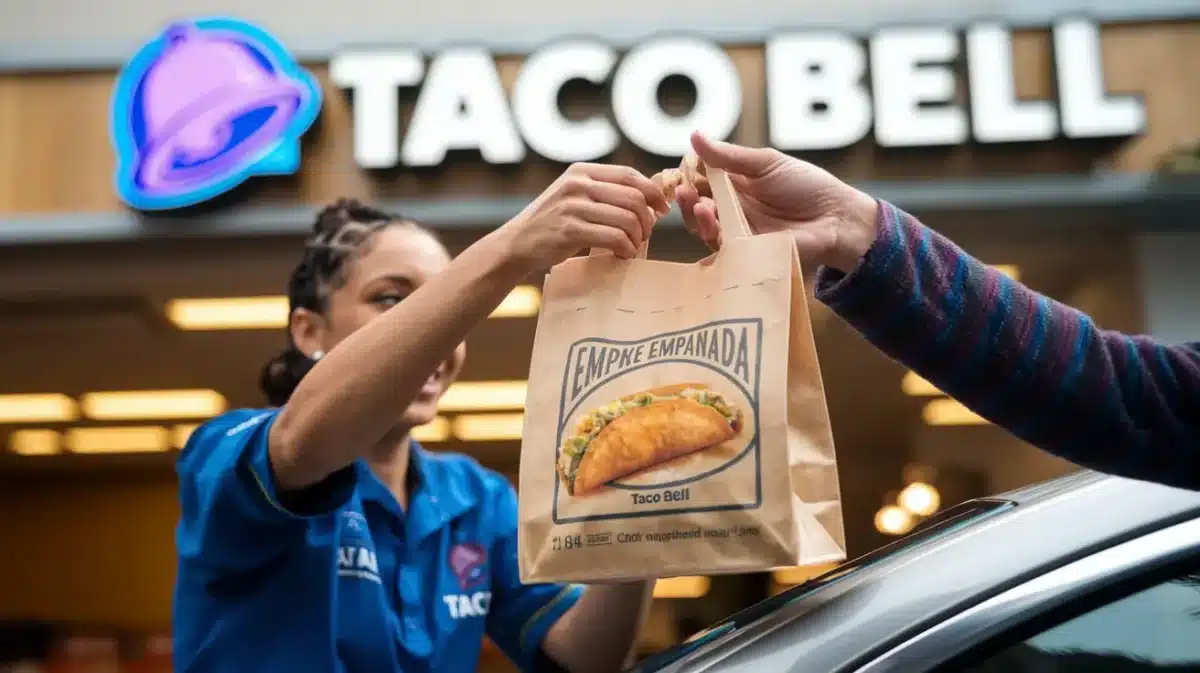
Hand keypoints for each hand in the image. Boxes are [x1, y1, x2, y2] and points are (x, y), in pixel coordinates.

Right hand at [503, 163, 669, 268]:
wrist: (517, 243)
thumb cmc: (552, 223)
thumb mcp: (574, 196)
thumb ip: (604, 192)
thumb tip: (650, 199)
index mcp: (582, 171)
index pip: (630, 175)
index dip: (653, 192)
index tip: (663, 209)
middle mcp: (577, 184)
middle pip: (633, 197)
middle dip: (647, 219)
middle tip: (645, 235)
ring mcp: (572, 206)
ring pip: (627, 218)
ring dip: (638, 237)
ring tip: (633, 247)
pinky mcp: (569, 230)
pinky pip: (614, 237)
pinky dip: (626, 249)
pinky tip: (623, 255)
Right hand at [675, 132, 880, 272]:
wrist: (835, 217)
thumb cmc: (806, 186)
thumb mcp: (766, 163)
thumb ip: (729, 156)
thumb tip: (694, 136)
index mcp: (734, 184)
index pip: (700, 179)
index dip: (687, 175)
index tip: (681, 169)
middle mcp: (731, 208)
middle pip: (695, 205)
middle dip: (686, 199)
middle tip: (683, 191)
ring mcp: (736, 231)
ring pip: (703, 228)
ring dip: (694, 216)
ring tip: (700, 206)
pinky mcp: (744, 253)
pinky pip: (720, 247)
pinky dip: (710, 233)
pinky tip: (710, 220)